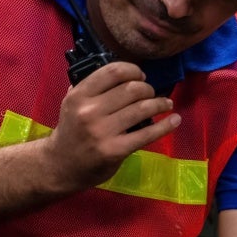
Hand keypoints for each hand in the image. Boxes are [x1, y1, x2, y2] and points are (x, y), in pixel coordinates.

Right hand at [45, 61, 178, 191]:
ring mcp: (103, 131)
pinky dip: (166, 125)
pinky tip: (175, 120)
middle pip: (132, 89)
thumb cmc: (72, 132)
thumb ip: (91, 88)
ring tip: (166, 103)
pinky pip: (147, 133)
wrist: (62, 165)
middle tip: (152, 94)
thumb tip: (122, 73)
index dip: (133, 70)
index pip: (113, 72)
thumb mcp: (72, 104)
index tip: (141, 76)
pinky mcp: (116, 150)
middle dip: (148, 89)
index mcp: (79, 95)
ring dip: (160, 103)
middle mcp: (89, 111)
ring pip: (142, 108)